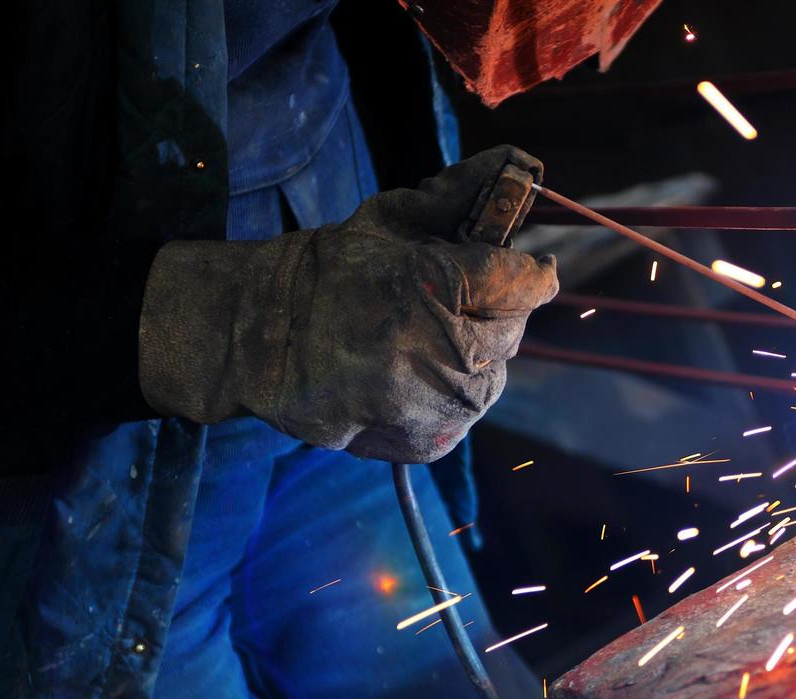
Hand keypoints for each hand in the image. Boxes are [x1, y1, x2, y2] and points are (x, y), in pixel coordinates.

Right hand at [138, 146, 556, 461]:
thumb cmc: (329, 271)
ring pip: (493, 372)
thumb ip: (461, 192)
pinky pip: (466, 409)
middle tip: (444, 301)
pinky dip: (449, 390)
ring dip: (472, 353)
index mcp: (433, 287)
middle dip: (490, 311)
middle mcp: (442, 355)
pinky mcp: (428, 440)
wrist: (258, 340)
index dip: (531, 271)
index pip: (523, 281)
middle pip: (512, 330)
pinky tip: (409, 371)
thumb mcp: (391, 219)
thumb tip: (522, 162)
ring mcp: (436, 406)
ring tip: (418, 338)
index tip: (536, 266)